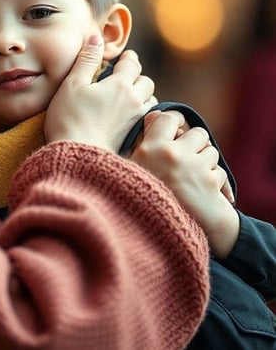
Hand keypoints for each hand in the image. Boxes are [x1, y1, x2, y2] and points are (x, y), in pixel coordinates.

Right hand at [44, 36, 155, 151]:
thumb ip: (86, 60)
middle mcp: (133, 101)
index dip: (128, 58)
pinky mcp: (133, 136)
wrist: (77, 155)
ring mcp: (135, 120)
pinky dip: (141, 111)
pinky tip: (128, 115)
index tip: (126, 57)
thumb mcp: (72, 84)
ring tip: (128, 95)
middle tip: (125, 76)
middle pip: (146, 81)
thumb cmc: (69, 117)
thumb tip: (96, 37)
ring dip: (142, 94)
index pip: (132, 64)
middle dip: (137, 76)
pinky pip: (146, 117)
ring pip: (150, 100)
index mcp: (119, 85)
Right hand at [130, 110, 239, 257]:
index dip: (176, 121)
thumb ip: (140, 142)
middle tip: (187, 159)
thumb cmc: (143, 200)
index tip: (176, 129)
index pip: (167, 117)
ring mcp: (192, 167)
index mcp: (148, 149)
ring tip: (192, 179)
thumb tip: (152, 116)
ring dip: (205, 163)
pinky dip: (213, 182)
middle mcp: (170, 154)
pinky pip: (219, 171)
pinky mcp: (210, 182)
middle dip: (196, 145)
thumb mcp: (131, 169)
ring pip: (211, 151)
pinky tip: (201, 193)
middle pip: (198, 133)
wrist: (165, 235)